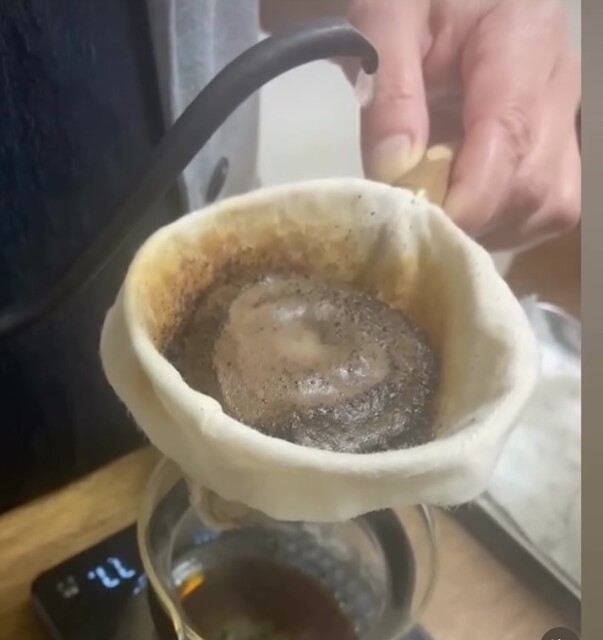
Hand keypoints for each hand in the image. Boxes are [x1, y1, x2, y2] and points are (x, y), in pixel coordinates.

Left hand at [348, 0, 580, 250]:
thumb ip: (389, 90)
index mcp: (524, 35)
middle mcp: (558, 83)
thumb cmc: (414, 5)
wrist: (441, 4)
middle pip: (531, 183)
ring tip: (435, 207)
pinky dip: (494, 225)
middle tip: (413, 215)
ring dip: (483, 227)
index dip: (468, 194)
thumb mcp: (385, 24)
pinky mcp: (553, 152)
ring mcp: (562, 122)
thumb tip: (396, 168)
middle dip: (468, 215)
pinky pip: (539, 213)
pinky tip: (458, 207)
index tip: (422, 221)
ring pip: (542, 207)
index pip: (510, 132)